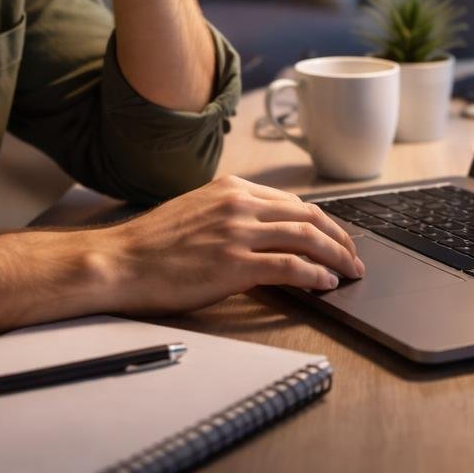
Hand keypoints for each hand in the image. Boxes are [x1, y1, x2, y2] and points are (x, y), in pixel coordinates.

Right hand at [95, 175, 366, 314]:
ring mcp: (238, 232)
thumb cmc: (152, 244)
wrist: (119, 261)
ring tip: (350, 272)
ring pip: (306, 238)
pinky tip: (325, 284)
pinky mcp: (234, 263)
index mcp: (232, 188)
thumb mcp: (196, 211)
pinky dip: (315, 275)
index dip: (322, 221)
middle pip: (308, 216)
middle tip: (354, 257)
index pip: (293, 202)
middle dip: (339, 238)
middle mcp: (239, 204)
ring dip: (336, 256)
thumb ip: (230, 214)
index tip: (336, 238)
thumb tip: (264, 232)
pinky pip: (290, 267)